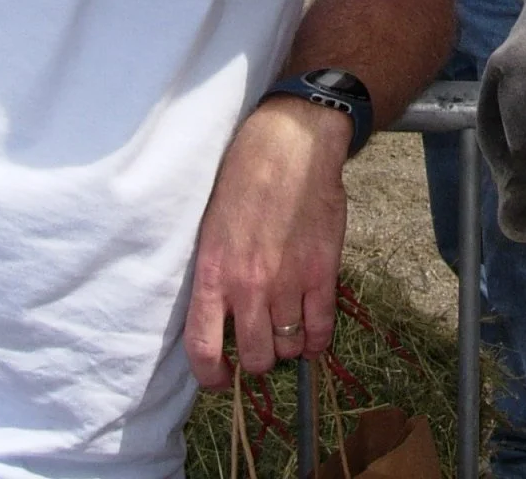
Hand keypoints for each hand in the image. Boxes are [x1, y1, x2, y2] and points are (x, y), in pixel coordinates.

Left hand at [184, 98, 350, 386]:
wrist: (291, 146)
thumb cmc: (244, 179)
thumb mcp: (212, 229)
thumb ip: (216, 274)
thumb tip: (221, 315)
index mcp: (213, 275)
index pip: (203, 348)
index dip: (211, 376)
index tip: (219, 378)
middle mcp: (249, 287)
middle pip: (255, 357)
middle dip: (257, 360)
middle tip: (260, 347)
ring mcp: (289, 282)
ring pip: (288, 347)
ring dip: (288, 347)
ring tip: (287, 331)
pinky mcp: (322, 271)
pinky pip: (321, 327)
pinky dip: (318, 339)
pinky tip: (313, 334)